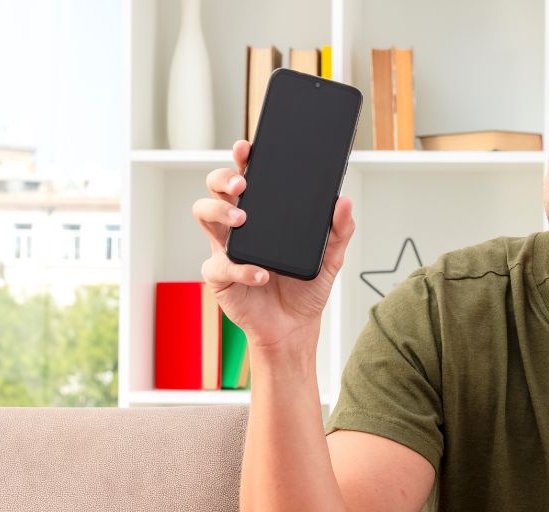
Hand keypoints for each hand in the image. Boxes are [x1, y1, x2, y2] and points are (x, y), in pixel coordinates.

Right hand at [192, 139, 355, 348]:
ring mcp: (225, 248)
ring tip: (243, 218)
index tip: (247, 148)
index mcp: (263, 214)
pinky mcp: (220, 276)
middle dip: (223, 178)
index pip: (248, 178)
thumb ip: (339, 229)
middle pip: (216, 188)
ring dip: (220, 211)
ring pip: (204, 214)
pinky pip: (220, 266)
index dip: (243, 160)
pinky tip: (261, 273)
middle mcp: (238, 225)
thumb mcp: (331, 256)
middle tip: (242, 184)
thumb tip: (344, 202)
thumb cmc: (305, 287)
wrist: (295, 326)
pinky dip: (242, 268)